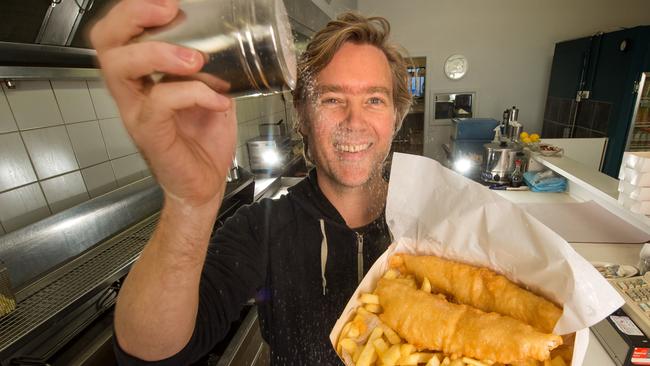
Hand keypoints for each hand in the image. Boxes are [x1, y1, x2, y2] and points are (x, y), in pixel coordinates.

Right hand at [91, 0, 236, 206]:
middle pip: (106, 43)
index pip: (118, 35)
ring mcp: (137, 113)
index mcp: (143, 79)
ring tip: (194, 58)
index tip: (168, 3)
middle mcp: (132, 93)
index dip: (134, 12)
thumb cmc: (204, 144)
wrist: (204, 186)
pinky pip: (160, 102)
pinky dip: (194, 93)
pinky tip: (218, 100)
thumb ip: (211, 72)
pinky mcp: (151, 133)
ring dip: (158, 52)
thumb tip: (229, 47)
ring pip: (120, 68)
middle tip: (168, 11)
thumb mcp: (211, 96)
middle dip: (132, 17)